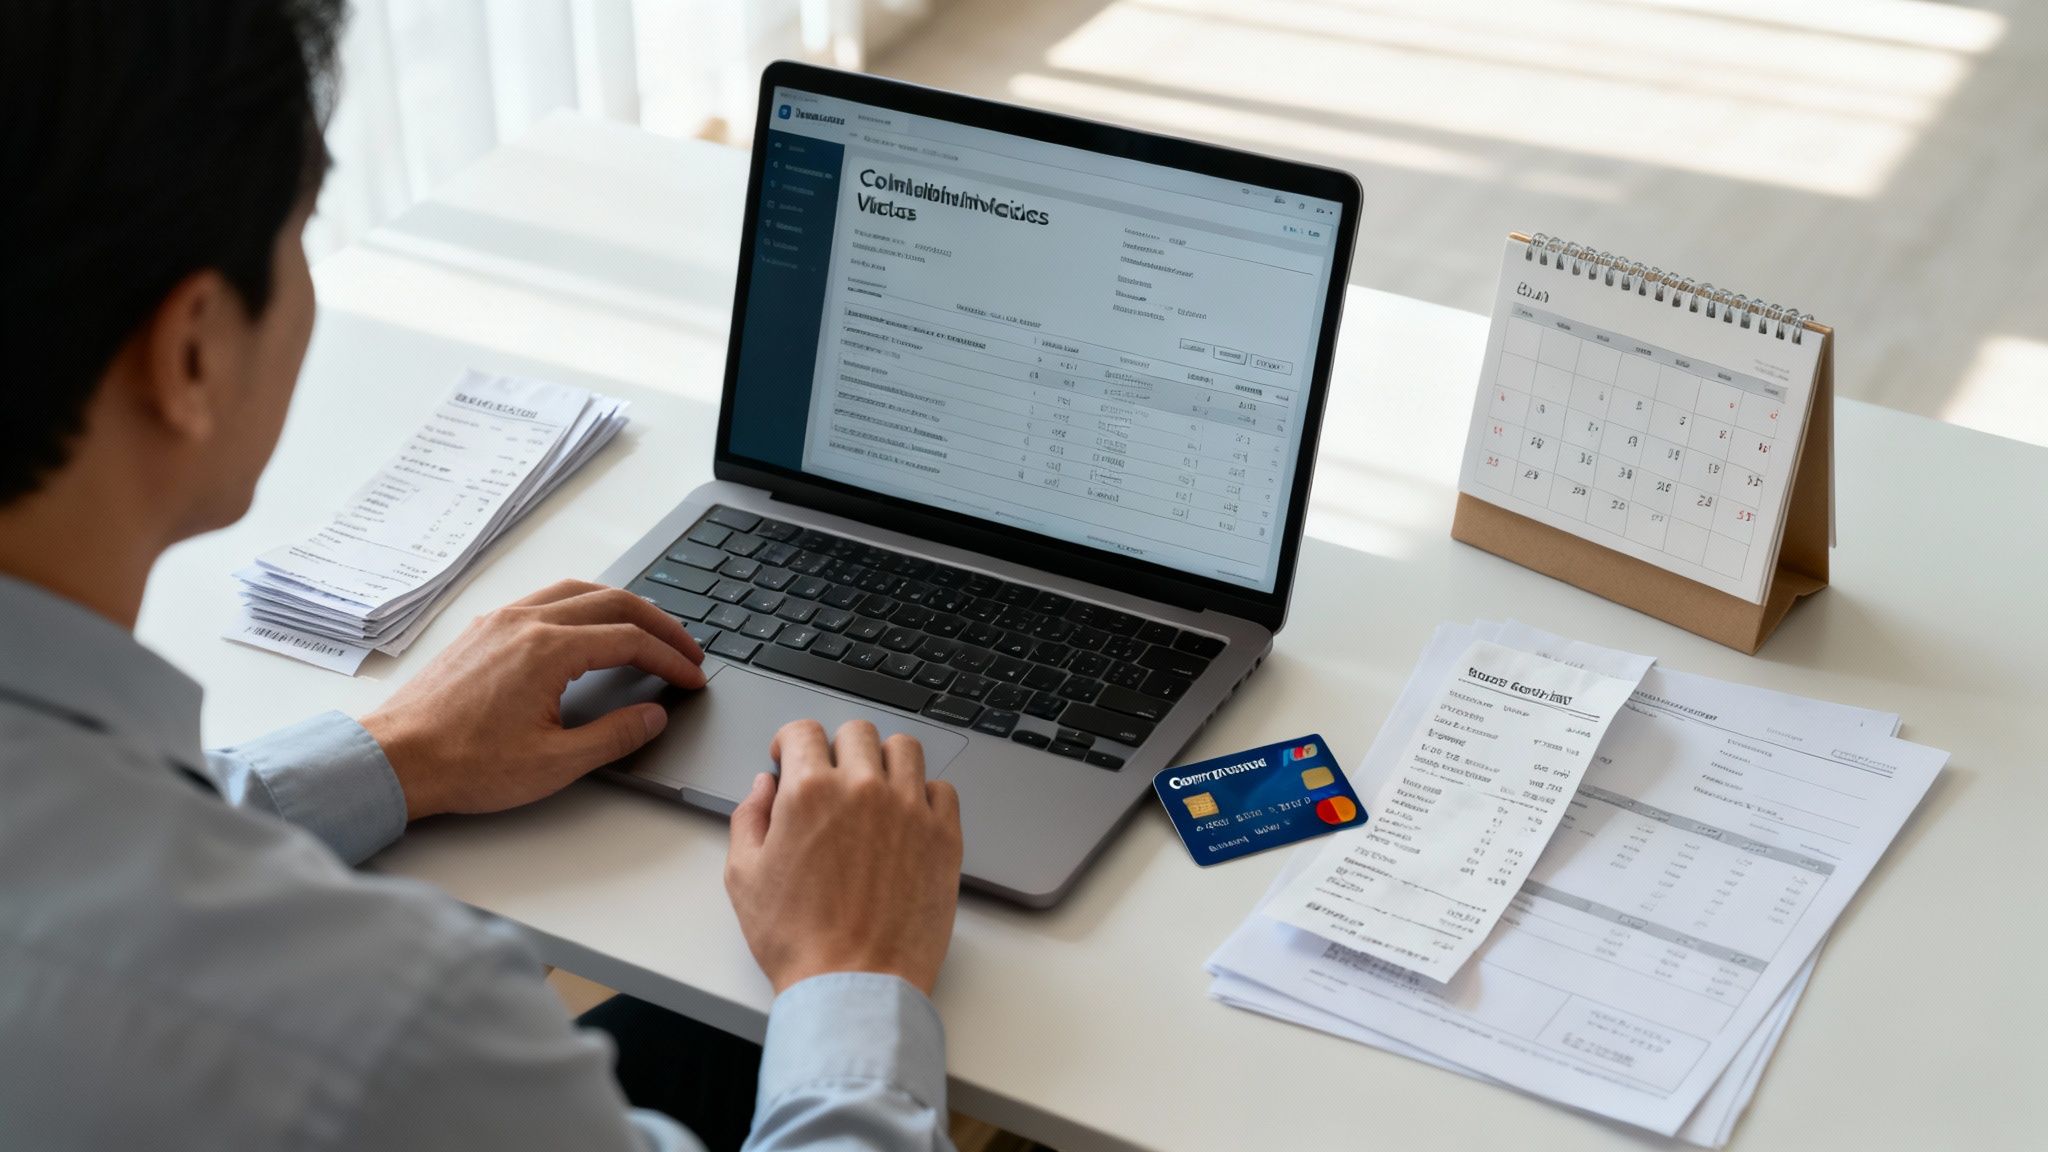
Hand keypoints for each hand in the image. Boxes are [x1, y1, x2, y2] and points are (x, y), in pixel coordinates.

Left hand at [361, 580, 705, 820]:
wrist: (396, 759)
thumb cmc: (465, 764)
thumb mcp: (554, 763)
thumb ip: (614, 736)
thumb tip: (653, 716)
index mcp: (547, 650)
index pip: (630, 642)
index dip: (670, 660)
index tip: (691, 679)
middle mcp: (526, 622)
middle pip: (613, 602)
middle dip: (660, 624)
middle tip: (687, 649)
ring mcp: (501, 620)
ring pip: (578, 591)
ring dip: (622, 606)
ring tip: (649, 630)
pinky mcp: (483, 629)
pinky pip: (546, 598)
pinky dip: (584, 605)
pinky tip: (590, 628)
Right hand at [725, 719, 963, 995]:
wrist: (854, 984)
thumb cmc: (797, 940)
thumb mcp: (744, 876)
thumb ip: (749, 817)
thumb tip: (764, 787)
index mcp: (810, 792)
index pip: (803, 731)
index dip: (790, 742)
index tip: (790, 757)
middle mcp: (863, 789)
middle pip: (857, 732)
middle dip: (837, 747)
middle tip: (831, 776)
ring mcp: (910, 810)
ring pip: (905, 749)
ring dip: (884, 760)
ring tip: (874, 788)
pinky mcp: (944, 837)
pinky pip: (942, 789)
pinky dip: (924, 794)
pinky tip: (907, 817)